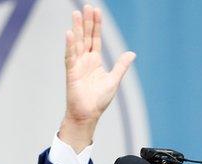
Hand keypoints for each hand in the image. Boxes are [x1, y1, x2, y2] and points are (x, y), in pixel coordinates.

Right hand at [59, 5, 135, 150]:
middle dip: (86, 21)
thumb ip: (121, 66)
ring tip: (76, 14)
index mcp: (95, 61)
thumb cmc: (99, 100)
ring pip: (77, 43)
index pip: (95, 39)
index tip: (96, 11)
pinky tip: (70, 34)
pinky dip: (70, 45)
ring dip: (77, 28)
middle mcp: (85, 60)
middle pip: (85, 36)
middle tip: (87, 6)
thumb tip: (132, 54)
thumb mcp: (114, 80)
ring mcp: (77, 65)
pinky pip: (70, 56)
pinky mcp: (71, 73)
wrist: (88, 115)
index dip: (96, 25)